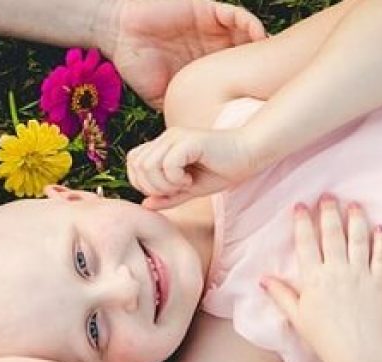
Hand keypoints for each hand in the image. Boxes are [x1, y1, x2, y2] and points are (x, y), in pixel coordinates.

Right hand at [100, 0, 265, 109]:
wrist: (120, 33)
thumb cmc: (136, 64)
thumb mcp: (161, 96)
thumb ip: (179, 112)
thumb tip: (193, 142)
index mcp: (204, 67)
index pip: (235, 77)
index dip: (251, 88)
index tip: (266, 104)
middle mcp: (212, 47)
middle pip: (246, 56)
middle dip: (264, 67)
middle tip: (281, 82)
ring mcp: (211, 28)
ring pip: (245, 36)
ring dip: (260, 46)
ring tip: (274, 59)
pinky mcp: (207, 10)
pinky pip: (234, 14)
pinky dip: (248, 24)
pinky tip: (257, 35)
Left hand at [126, 126, 259, 208]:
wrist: (249, 155)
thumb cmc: (222, 170)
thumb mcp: (190, 190)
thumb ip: (167, 197)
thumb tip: (145, 205)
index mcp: (164, 145)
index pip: (133, 162)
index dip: (142, 182)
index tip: (166, 190)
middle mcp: (167, 138)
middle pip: (137, 165)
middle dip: (152, 186)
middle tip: (176, 190)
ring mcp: (176, 137)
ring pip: (148, 165)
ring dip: (164, 183)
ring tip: (184, 185)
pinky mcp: (189, 141)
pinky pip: (167, 163)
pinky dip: (175, 178)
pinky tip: (190, 180)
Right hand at [262, 197, 381, 361]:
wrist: (356, 351)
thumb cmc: (323, 337)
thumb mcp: (296, 316)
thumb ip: (281, 294)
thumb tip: (263, 279)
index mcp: (313, 278)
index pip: (306, 242)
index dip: (303, 221)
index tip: (301, 205)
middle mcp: (336, 270)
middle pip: (332, 234)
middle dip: (329, 211)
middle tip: (329, 195)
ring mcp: (360, 274)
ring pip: (358, 239)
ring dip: (356, 219)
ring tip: (354, 204)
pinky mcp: (379, 282)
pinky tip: (381, 228)